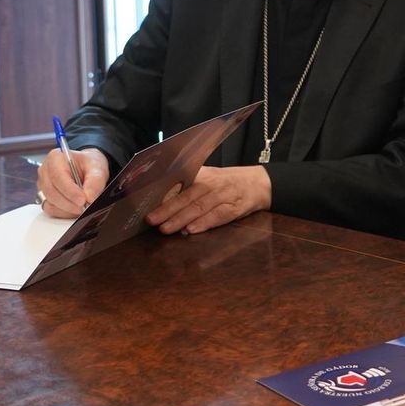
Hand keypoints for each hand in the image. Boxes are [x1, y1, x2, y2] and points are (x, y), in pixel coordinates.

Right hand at [37, 147, 108, 217]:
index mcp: (55, 158)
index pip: (58, 177)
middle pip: (51, 192)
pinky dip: (64, 213)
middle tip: (85, 207)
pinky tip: (75, 210)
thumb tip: (90, 198)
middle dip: (69, 203)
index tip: (83, 200)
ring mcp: (43, 185)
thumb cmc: (88, 165)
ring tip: (82, 208)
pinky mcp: (45, 197)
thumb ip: (95, 181)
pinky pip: (50, 210)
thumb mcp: (97, 168)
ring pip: (50, 203)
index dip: (70, 191)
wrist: (88, 169)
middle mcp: (45, 171)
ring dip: (67, 209)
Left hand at [145, 164, 270, 234]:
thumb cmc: (226, 183)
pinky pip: (219, 216)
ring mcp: (224, 195)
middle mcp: (212, 183)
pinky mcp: (236, 208)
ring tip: (166, 228)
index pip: (179, 183)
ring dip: (181, 218)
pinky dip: (205, 223)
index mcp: (202, 175)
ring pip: (200, 207)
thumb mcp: (208, 178)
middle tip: (151, 219)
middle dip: (167, 209)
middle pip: (187, 196)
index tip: (146, 202)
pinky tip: (191, 230)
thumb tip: (159, 201)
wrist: (259, 183)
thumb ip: (187, 187)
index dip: (162, 193)